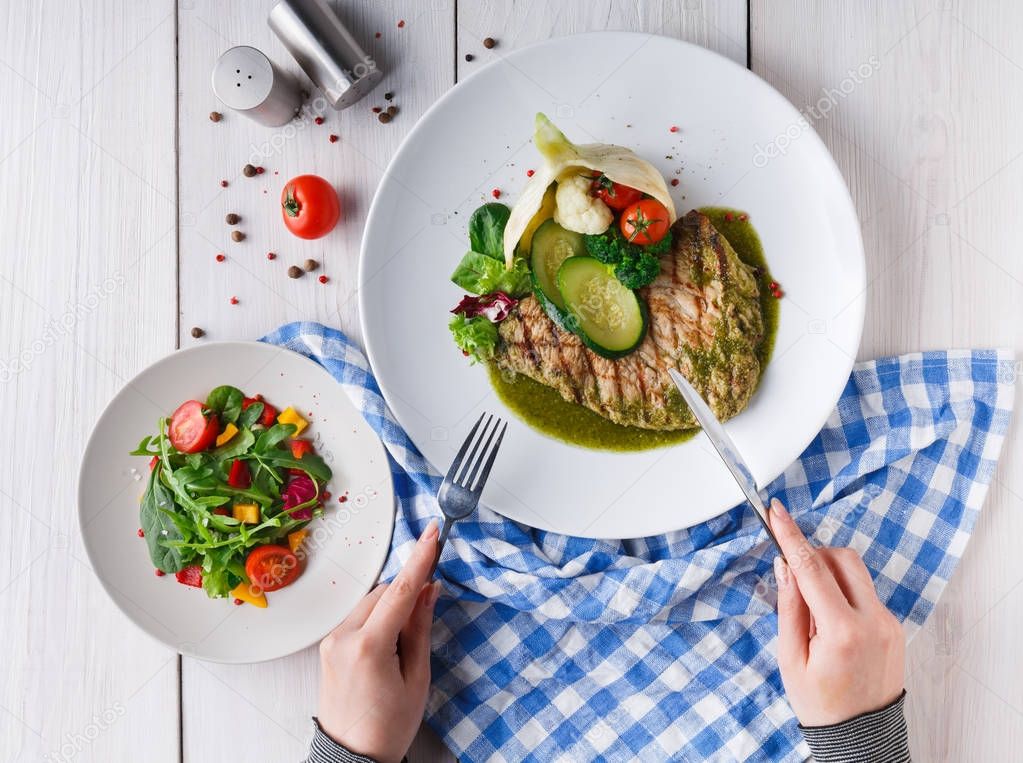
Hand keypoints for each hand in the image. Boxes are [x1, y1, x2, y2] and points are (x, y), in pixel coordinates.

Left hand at [316, 519, 440, 762]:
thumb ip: (420, 627)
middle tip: (428, 605)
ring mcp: (331, 641)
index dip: (420, 559)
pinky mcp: (328, 646)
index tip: (432, 534)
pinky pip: (358, 617)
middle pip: (383, 593)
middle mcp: (343, 638)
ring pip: (370, 603)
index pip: (399, 591)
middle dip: (407, 592)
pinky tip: (388, 642)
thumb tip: (428, 590)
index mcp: (369, 647)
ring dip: (391, 606)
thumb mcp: (416, 678)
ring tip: (404, 643)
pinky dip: (377, 618)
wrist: (352, 757)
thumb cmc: (388, 726)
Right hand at [769, 499, 904, 726]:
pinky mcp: (894, 626)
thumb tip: (785, 565)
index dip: (791, 536)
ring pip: (856, 571)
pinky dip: (843, 592)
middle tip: (793, 576)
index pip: (812, 569)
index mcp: (842, 631)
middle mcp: (873, 621)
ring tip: (812, 607)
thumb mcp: (790, 657)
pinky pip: (865, 592)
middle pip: (841, 558)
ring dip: (829, 572)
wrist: (860, 738)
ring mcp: (888, 623)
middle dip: (813, 554)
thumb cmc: (820, 703)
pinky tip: (829, 621)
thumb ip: (789, 606)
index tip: (776, 512)